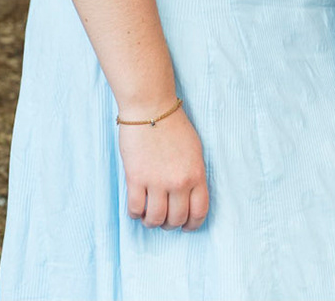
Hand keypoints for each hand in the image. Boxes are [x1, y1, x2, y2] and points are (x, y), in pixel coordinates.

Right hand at [116, 106, 209, 229]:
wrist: (150, 108)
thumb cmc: (173, 125)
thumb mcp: (194, 150)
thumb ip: (193, 174)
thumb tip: (188, 197)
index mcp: (196, 174)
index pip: (199, 212)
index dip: (192, 225)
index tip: (186, 226)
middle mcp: (179, 182)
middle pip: (176, 219)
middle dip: (170, 225)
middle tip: (164, 220)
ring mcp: (157, 182)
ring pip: (155, 219)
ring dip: (151, 222)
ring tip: (148, 216)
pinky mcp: (136, 178)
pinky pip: (135, 209)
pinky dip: (135, 214)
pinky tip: (136, 209)